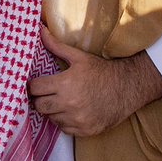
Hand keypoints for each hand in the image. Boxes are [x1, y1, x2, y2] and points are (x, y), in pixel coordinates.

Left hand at [27, 26, 161, 136]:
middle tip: (47, 93)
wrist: (128, 87)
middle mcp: (69, 104)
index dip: (34, 85)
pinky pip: (64, 128)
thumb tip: (40, 30)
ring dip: (52, 110)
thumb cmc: (101, 70)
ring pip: (51, 118)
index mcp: (65, 84)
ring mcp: (78, 119)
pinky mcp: (85, 131)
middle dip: (40, 99)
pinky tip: (72, 111)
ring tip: (61, 101)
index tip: (38, 83)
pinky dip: (64, 121)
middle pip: (39, 106)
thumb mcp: (79, 57)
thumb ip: (56, 46)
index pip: (35, 89)